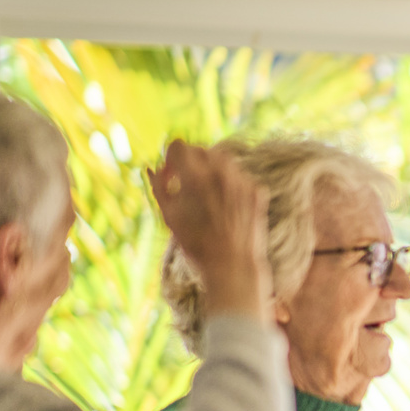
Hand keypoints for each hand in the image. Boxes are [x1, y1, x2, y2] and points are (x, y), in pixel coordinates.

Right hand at [152, 140, 270, 319]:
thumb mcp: (168, 216)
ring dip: (210, 169)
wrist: (233, 265)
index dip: (170, 158)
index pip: (178, 145)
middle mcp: (221, 172)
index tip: (171, 174)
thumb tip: (153, 167)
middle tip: (185, 184)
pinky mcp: (256, 190)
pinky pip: (239, 176)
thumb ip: (158, 186)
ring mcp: (242, 180)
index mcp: (195, 175)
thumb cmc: (196, 244)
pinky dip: (229, 183)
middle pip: (200, 149)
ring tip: (205, 194)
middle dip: (189, 163)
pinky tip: (224, 204)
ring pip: (222, 159)